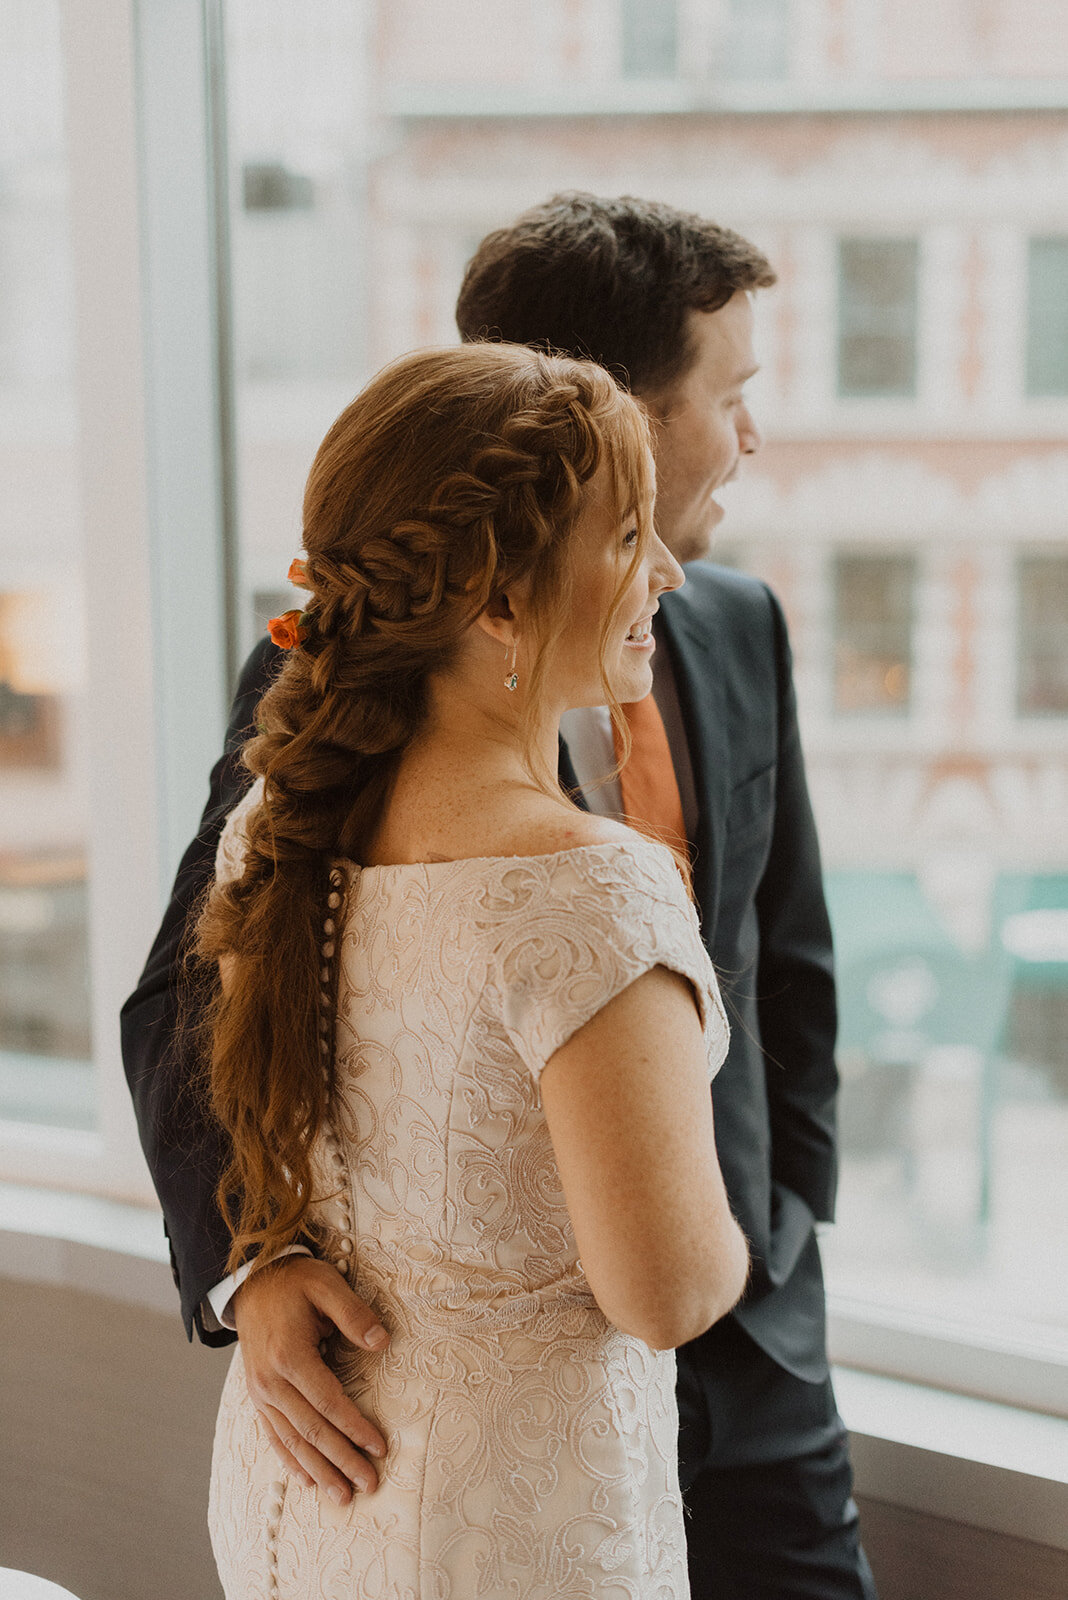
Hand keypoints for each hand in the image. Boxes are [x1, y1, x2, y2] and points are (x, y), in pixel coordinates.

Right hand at [233, 1255, 389, 1500]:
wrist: (252, 1282)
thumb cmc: (295, 1281)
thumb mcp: (327, 1284)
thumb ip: (354, 1313)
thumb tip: (382, 1342)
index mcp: (289, 1355)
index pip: (328, 1402)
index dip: (354, 1427)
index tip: (380, 1447)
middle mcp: (270, 1381)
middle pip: (311, 1430)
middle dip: (341, 1460)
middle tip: (369, 1484)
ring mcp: (260, 1392)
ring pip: (291, 1440)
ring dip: (318, 1471)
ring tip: (342, 1496)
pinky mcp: (257, 1396)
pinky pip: (273, 1435)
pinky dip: (290, 1460)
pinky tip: (306, 1479)